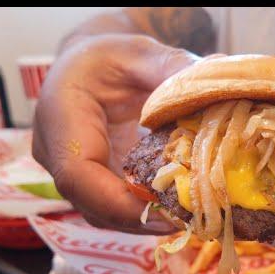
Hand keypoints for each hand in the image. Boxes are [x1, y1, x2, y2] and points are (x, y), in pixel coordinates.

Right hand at [33, 34, 196, 233]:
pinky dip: (145, 212)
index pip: (76, 173)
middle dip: (141, 217)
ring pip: (102, 213)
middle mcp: (56, 152)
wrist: (90, 67)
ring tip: (189, 216)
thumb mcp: (141, 53)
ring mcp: (72, 173)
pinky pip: (113, 208)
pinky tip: (178, 208)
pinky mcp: (91, 183)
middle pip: (91, 203)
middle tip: (190, 218)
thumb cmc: (110, 57)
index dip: (118, 202)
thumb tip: (218, 84)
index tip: (164, 210)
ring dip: (145, 220)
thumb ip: (172, 69)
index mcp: (61, 115)